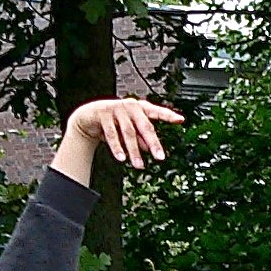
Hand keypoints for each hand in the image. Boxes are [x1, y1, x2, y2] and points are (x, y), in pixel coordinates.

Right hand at [65, 97, 185, 169]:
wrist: (88, 116)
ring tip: (139, 165)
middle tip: (160, 158)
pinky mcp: (103, 113)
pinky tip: (121, 158)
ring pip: (128, 133)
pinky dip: (117, 147)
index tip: (181, 120)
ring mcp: (117, 108)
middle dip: (153, 143)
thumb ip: (141, 138)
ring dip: (134, 151)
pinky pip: (111, 133)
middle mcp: (130, 106)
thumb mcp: (130, 131)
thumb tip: (151, 149)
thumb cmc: (114, 123)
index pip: (157, 112)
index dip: (168, 116)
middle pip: (145, 126)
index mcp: (140, 108)